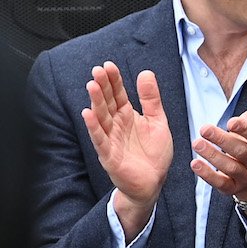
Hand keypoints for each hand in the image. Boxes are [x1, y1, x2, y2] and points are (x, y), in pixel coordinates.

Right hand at [81, 62, 172, 229]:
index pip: (118, 94)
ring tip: (92, 85)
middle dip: (103, 87)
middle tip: (98, 70)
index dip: (114, 81)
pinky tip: (88, 114)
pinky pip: (100, 139)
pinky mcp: (109, 155)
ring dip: (96, 102)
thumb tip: (146, 73)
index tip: (109, 65)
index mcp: (128, 116)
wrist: (154, 182)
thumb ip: (151, 100)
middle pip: (107, 102)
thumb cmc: (154, 153)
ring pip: (101, 118)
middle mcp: (117, 125)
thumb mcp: (158, 122)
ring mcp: (111, 139)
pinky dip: (94, 127)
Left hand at [191, 86, 246, 199]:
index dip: (245, 129)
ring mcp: (245, 175)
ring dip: (213, 156)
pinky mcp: (232, 187)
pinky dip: (208, 175)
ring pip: (230, 167)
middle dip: (223, 140)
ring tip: (196, 143)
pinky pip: (221, 183)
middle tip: (204, 129)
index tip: (231, 122)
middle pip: (241, 151)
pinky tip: (195, 164)